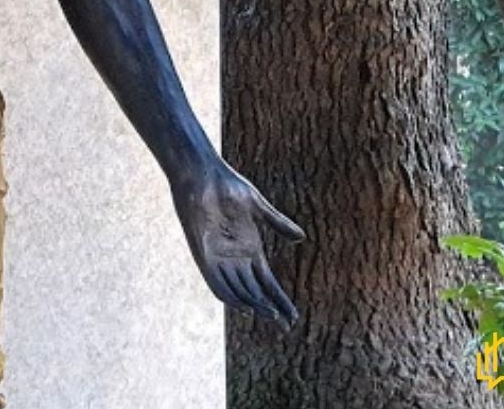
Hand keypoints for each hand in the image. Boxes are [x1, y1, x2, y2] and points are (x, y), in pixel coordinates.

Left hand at [171, 160, 303, 325]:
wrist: (203, 176)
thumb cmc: (229, 187)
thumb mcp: (258, 207)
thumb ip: (278, 224)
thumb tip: (300, 238)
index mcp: (251, 249)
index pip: (268, 282)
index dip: (280, 299)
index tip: (293, 316)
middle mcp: (236, 259)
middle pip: (256, 292)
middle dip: (270, 309)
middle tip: (286, 325)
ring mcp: (221, 259)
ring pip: (239, 292)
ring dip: (254, 305)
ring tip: (271, 316)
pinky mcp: (205, 256)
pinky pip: (217, 284)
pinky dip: (230, 297)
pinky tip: (245, 307)